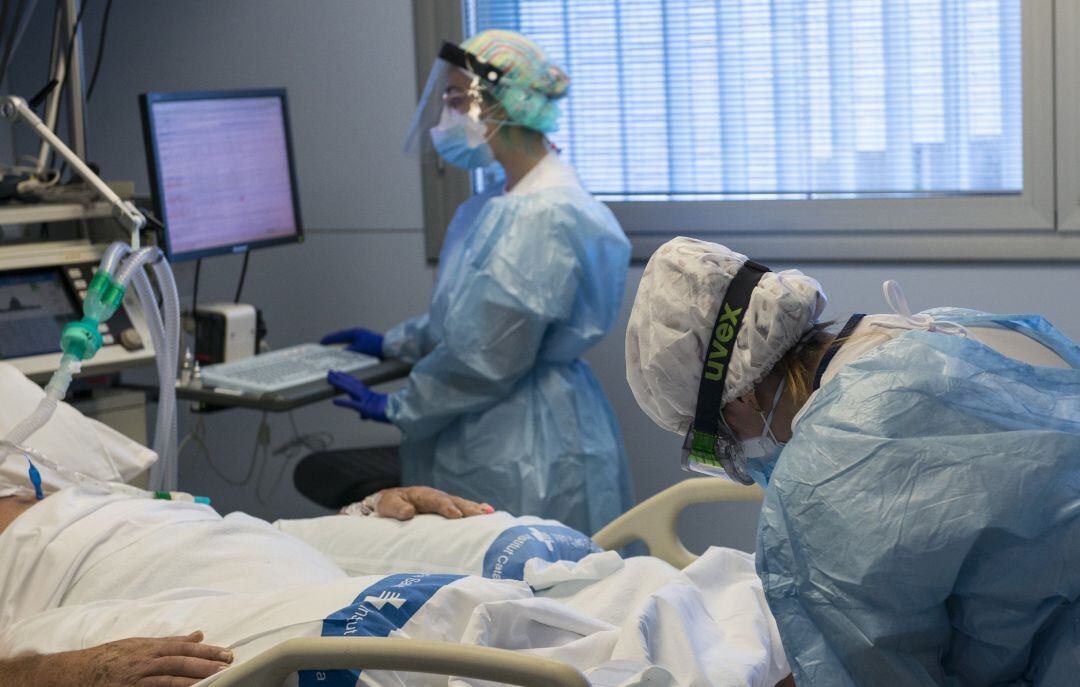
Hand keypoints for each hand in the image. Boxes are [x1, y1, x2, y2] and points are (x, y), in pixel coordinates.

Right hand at [46, 632, 231, 686]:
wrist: (74, 672)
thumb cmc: (110, 657)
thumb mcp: (141, 644)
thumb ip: (171, 641)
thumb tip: (199, 635)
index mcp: (149, 648)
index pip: (183, 649)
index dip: (207, 652)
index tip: (227, 654)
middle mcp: (144, 663)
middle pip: (179, 663)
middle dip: (205, 666)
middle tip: (227, 667)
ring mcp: (135, 680)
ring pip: (167, 681)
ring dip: (191, 682)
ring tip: (213, 682)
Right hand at [321, 328, 384, 358]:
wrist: (390, 348)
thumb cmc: (375, 347)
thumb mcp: (358, 349)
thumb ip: (347, 351)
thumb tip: (338, 354)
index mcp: (354, 333)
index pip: (338, 336)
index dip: (328, 340)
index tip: (320, 344)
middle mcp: (357, 334)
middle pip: (341, 338)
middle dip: (333, 343)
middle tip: (324, 348)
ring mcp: (362, 338)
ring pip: (347, 343)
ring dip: (340, 347)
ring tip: (332, 352)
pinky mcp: (366, 344)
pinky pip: (352, 346)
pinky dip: (347, 350)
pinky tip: (345, 356)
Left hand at [328, 371, 388, 422]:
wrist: (400, 413)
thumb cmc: (391, 412)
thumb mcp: (376, 412)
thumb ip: (367, 414)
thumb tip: (362, 417)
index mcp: (369, 395)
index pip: (356, 384)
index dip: (347, 378)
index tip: (339, 373)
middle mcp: (366, 395)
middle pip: (351, 384)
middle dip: (340, 377)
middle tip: (330, 371)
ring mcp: (365, 401)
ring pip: (350, 389)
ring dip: (339, 383)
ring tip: (330, 378)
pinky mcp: (365, 408)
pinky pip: (352, 405)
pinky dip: (343, 403)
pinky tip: (334, 401)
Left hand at [367, 486, 493, 520]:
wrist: (393, 501)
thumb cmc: (390, 504)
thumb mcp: (388, 506)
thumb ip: (397, 509)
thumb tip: (408, 513)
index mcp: (423, 495)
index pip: (437, 501)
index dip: (447, 508)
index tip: (457, 516)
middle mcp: (437, 496)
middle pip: (455, 501)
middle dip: (469, 509)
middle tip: (482, 517)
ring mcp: (444, 501)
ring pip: (463, 504)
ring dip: (476, 509)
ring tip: (491, 514)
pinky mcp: (448, 508)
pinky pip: (464, 508)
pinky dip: (477, 509)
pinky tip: (490, 512)